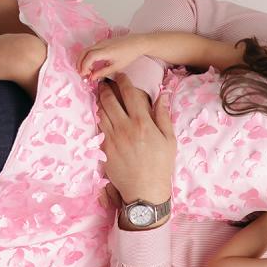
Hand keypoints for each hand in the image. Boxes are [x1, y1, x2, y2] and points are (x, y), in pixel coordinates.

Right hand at [79, 35, 148, 81]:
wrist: (135, 43)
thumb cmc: (128, 55)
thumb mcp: (116, 67)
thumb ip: (103, 72)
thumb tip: (92, 77)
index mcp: (105, 51)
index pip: (90, 57)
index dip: (84, 66)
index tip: (84, 74)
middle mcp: (101, 44)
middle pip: (84, 52)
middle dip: (80, 63)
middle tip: (81, 74)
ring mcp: (100, 42)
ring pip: (86, 50)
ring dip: (83, 60)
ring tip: (86, 71)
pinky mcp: (101, 42)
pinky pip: (90, 49)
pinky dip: (87, 56)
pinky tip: (91, 65)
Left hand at [97, 74, 175, 206]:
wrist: (145, 190)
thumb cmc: (161, 165)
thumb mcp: (169, 140)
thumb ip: (164, 116)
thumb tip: (163, 95)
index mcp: (142, 123)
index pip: (129, 94)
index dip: (123, 81)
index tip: (120, 75)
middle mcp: (125, 127)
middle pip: (109, 100)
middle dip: (105, 88)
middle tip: (105, 82)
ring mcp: (112, 138)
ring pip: (100, 111)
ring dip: (99, 100)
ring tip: (100, 94)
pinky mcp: (104, 148)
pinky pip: (98, 127)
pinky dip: (98, 117)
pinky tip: (100, 113)